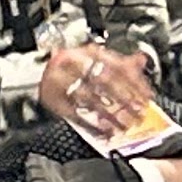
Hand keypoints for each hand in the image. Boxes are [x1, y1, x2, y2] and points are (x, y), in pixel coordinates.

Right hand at [39, 41, 163, 137]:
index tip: (147, 97)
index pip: (117, 65)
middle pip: (105, 81)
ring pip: (91, 98)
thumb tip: (141, 60)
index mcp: (87, 51)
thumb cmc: (69, 68)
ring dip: (110, 115)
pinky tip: (104, 131)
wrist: (35, 73)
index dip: (134, 82)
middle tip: (138, 115)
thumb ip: (120, 62)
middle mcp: (73, 62)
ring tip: (124, 126)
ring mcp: (60, 81)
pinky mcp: (52, 99)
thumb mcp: (95, 60)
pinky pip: (75, 113)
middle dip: (125, 100)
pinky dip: (91, 124)